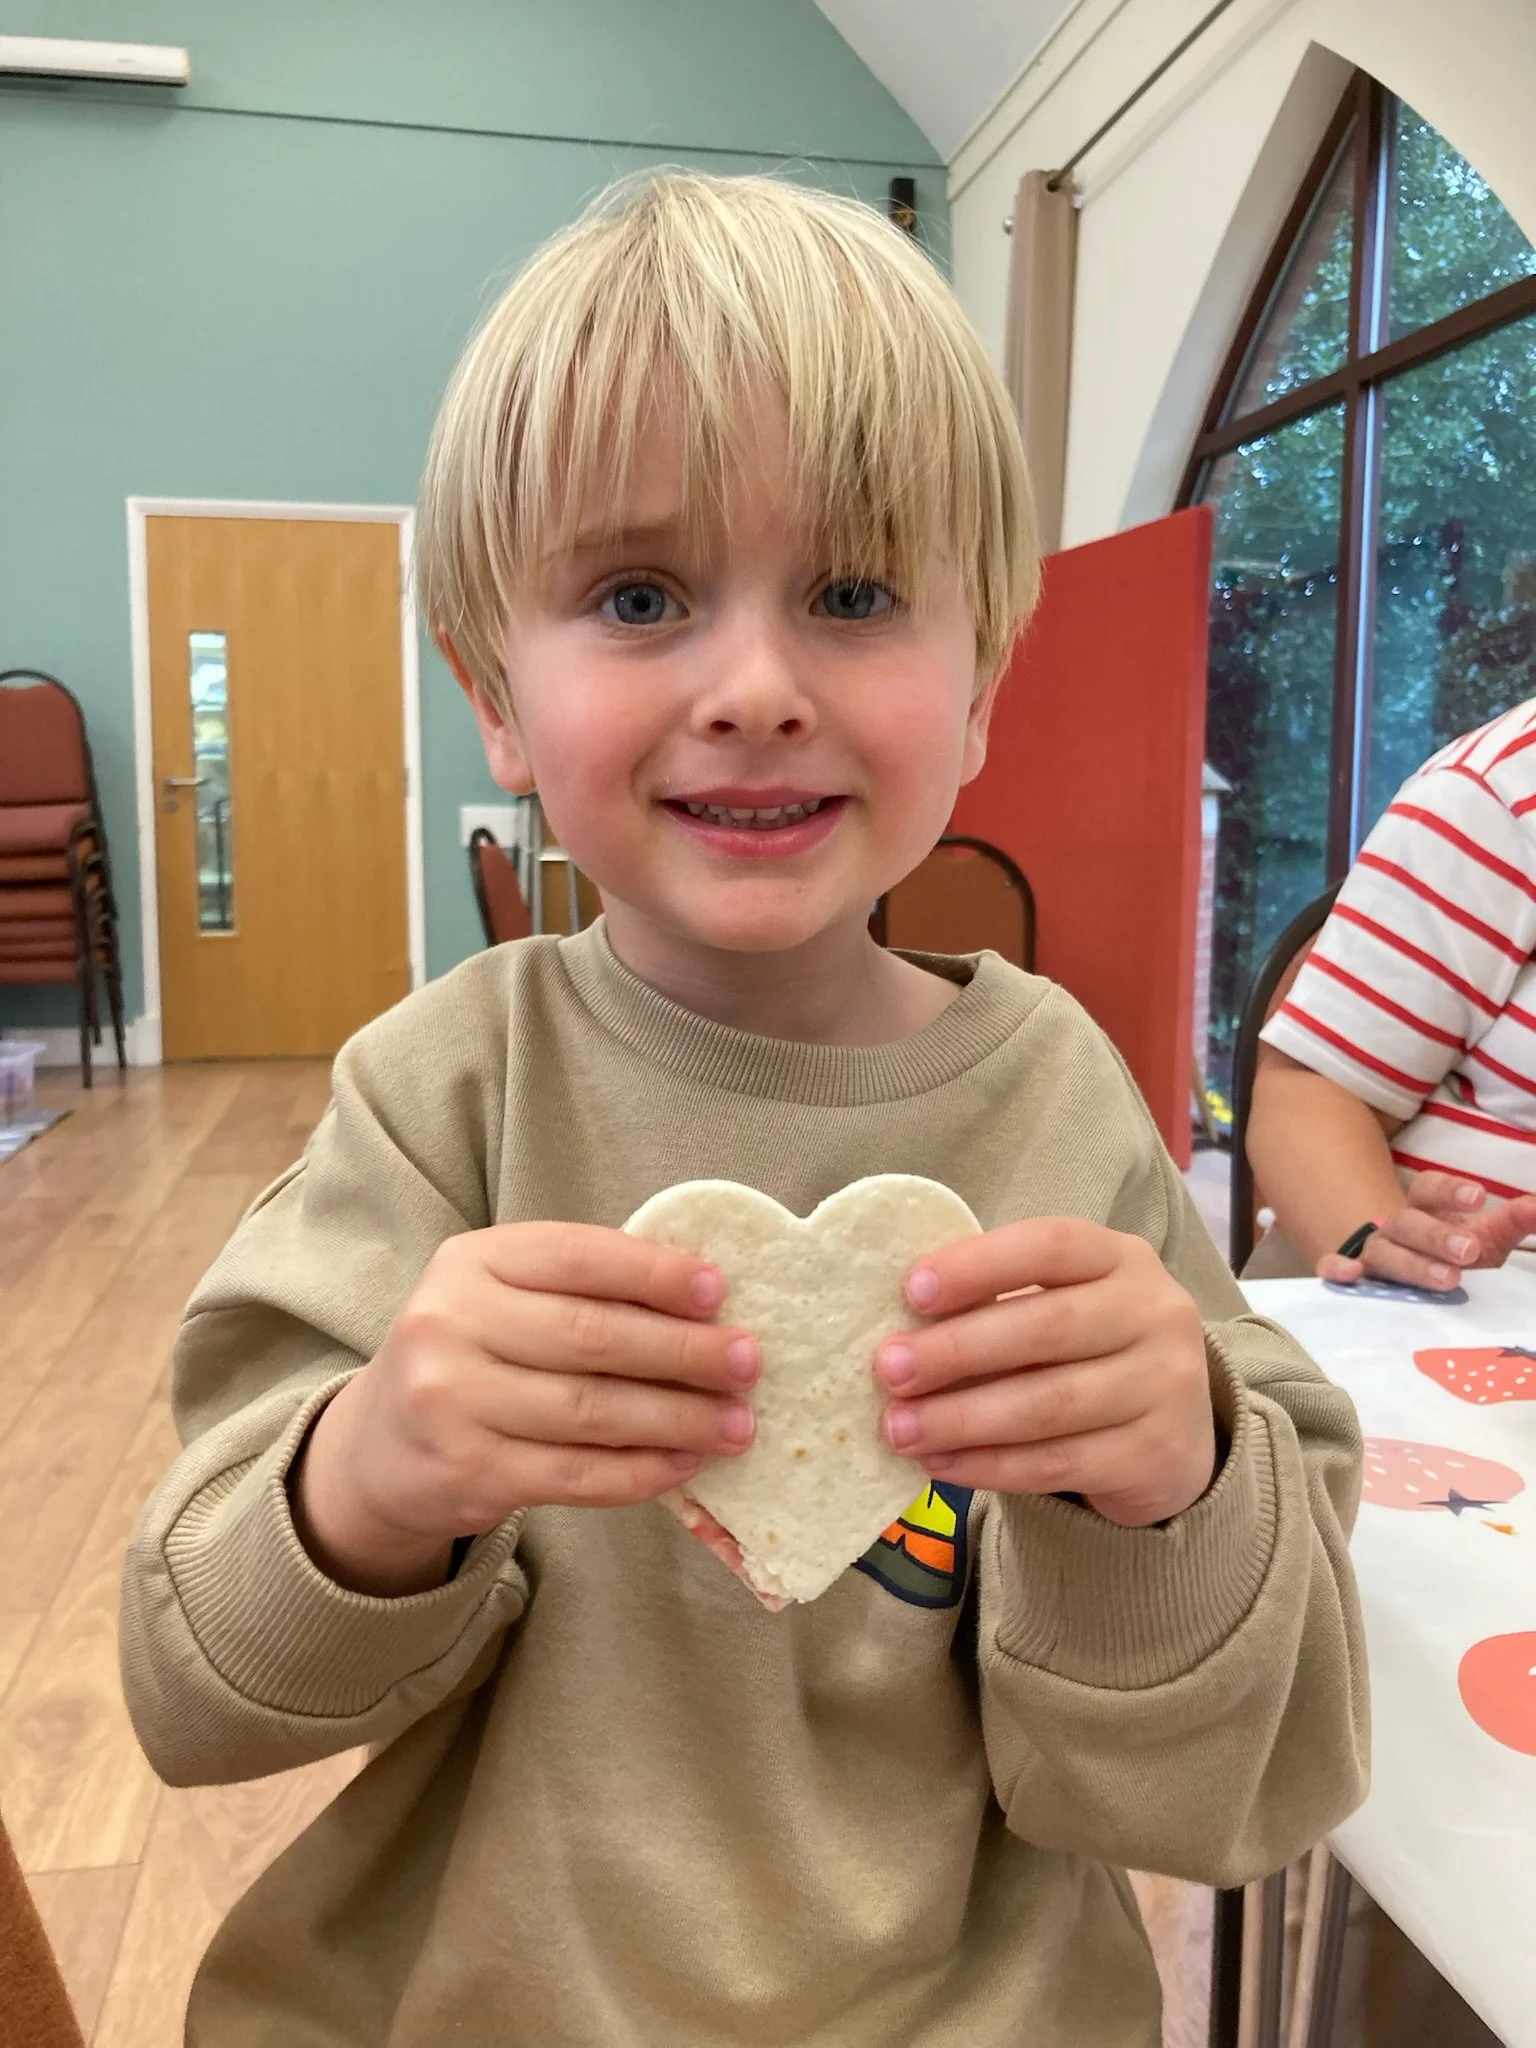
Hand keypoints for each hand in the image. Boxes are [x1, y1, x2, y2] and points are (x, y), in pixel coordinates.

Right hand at [293, 1224, 758, 1594]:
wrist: (379, 1447)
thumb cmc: (472, 1354)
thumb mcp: (505, 1296)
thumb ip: (583, 1288)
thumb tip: (705, 1301)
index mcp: (471, 1261)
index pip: (578, 1257)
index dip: (654, 1274)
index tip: (718, 1290)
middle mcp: (450, 1324)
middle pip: (593, 1337)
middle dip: (684, 1351)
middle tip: (748, 1362)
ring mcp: (453, 1403)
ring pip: (592, 1412)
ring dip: (678, 1418)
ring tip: (736, 1422)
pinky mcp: (469, 1474)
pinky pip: (576, 1474)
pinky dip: (642, 1472)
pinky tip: (686, 1464)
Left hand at [872, 1219, 1214, 1527]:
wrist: (1175, 1438)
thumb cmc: (1088, 1354)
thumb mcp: (1063, 1307)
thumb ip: (998, 1304)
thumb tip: (900, 1327)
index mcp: (1121, 1259)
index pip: (1051, 1245)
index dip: (979, 1265)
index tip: (913, 1291)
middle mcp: (1156, 1313)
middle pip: (1048, 1327)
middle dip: (957, 1350)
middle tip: (889, 1369)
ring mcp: (1165, 1387)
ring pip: (1050, 1403)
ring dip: (962, 1418)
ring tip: (900, 1428)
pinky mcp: (1156, 1456)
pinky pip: (1059, 1462)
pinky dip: (991, 1465)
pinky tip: (941, 1464)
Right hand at [1315, 1172, 1535, 1291]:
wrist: (1396, 1272)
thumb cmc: (1446, 1253)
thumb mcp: (1483, 1237)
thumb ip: (1511, 1223)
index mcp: (1425, 1210)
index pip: (1430, 1189)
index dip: (1451, 1191)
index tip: (1479, 1196)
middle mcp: (1395, 1228)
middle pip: (1410, 1223)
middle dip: (1438, 1236)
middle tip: (1469, 1251)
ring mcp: (1372, 1253)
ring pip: (1384, 1252)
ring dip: (1411, 1263)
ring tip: (1447, 1280)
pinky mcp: (1353, 1278)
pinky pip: (1332, 1268)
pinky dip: (1336, 1269)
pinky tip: (1350, 1274)